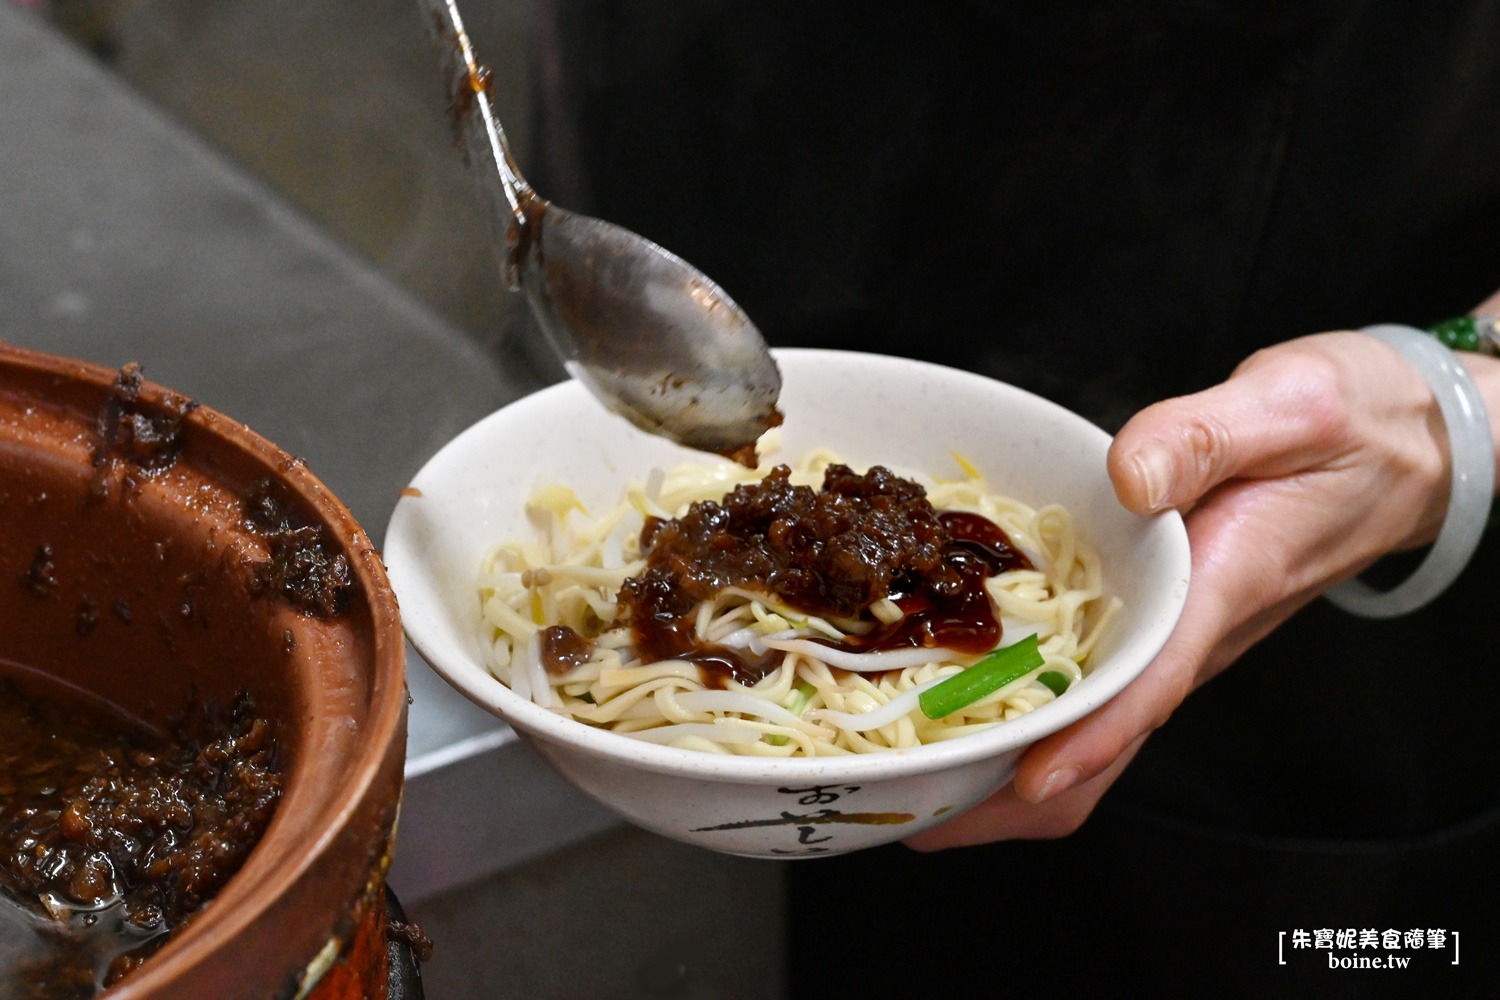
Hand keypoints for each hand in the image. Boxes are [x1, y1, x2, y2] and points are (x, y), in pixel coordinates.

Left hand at [906, 330, 1489, 848]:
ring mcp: (1177, 635)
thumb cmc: (1351, 426)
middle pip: (1108, 740)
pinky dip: (1030, 713)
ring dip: (1015, 763)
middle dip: (1021, 790)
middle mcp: (1194, 630)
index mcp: (1225, 584)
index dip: (1087, 739)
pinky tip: (969, 702)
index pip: (1152, 683)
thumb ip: (1204, 437)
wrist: (1406, 446)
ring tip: (924, 773)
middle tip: (925, 802)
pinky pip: (1097, 689)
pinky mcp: (1165, 622)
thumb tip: (1128, 479)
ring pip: (1097, 728)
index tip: (1024, 781)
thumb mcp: (1285, 405)